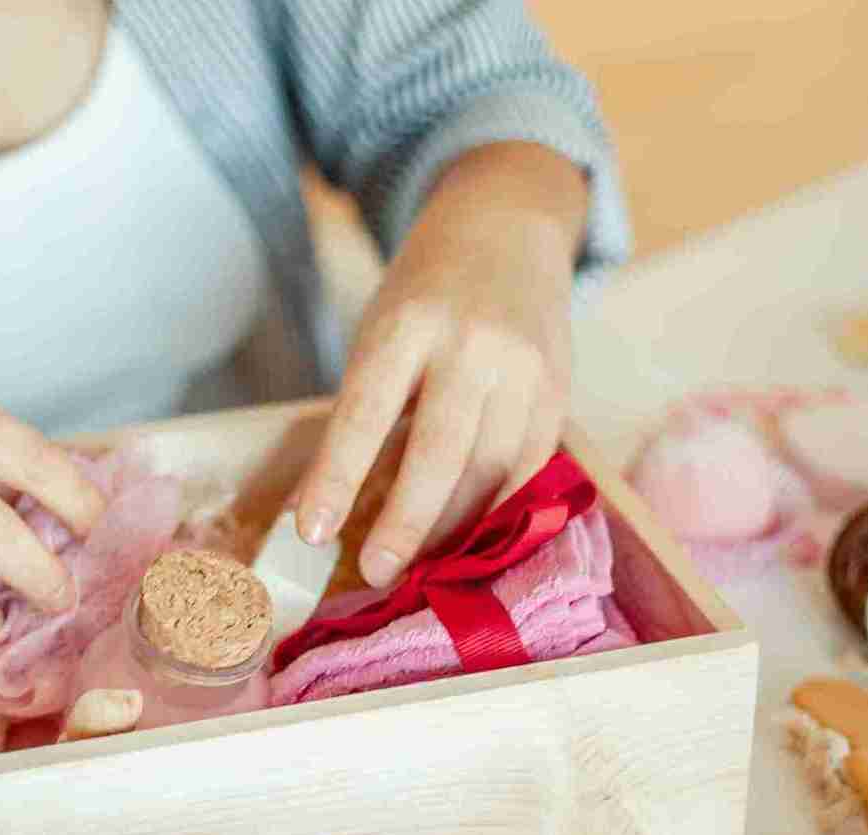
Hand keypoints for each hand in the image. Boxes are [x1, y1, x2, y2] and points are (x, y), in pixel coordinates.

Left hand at [294, 144, 586, 587]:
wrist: (506, 229)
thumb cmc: (423, 296)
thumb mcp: (377, 333)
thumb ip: (361, 414)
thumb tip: (323, 511)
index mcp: (407, 324)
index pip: (364, 413)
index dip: (337, 479)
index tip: (310, 532)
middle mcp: (471, 344)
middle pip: (440, 453)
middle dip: (406, 523)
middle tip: (376, 572)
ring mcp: (523, 369)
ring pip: (490, 470)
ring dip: (451, 529)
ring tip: (416, 565)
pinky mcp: (556, 393)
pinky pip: (527, 470)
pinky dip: (494, 511)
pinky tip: (465, 538)